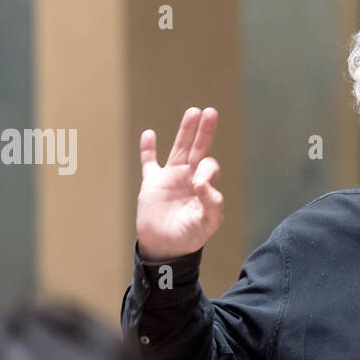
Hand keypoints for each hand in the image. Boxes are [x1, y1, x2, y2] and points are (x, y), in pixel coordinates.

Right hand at [136, 107, 222, 260]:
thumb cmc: (189, 237)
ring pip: (179, 149)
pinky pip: (149, 162)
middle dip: (204, 131)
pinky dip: (147, 149)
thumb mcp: (207, 223)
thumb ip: (211, 203)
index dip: (206, 170)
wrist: (166, 247)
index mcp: (205, 186)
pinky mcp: (152, 183)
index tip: (198, 184)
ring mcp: (170, 178)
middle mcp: (189, 178)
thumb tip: (201, 182)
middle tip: (210, 112)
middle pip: (199, 149)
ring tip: (193, 112)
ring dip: (185, 131)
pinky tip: (149, 134)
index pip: (208, 166)